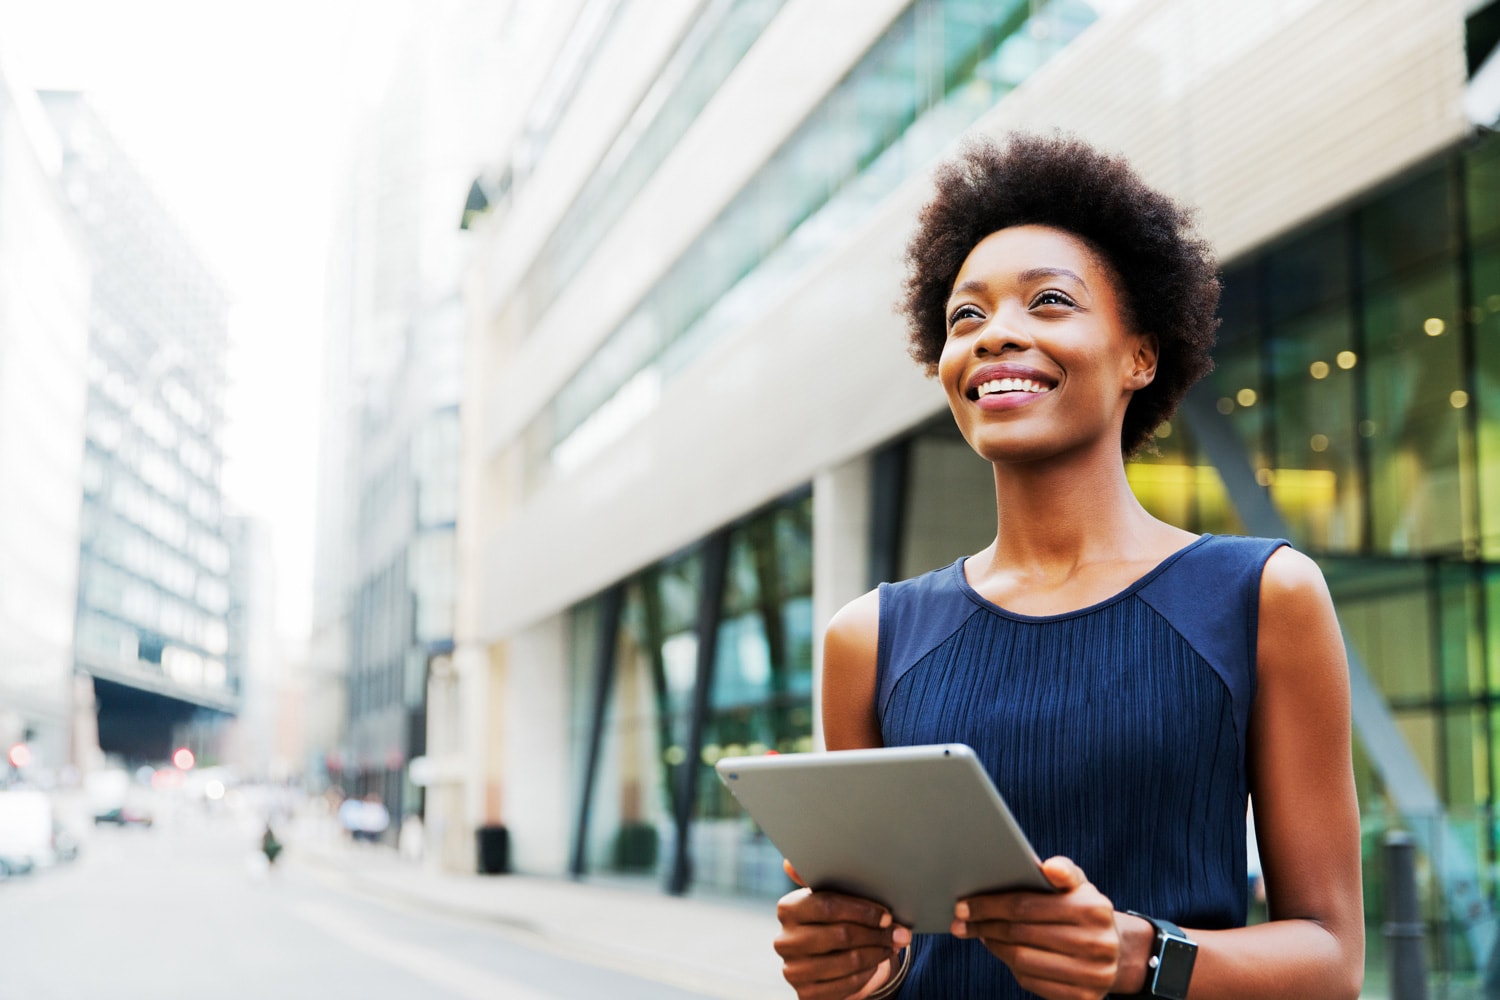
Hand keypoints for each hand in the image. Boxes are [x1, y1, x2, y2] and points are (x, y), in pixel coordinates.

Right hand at [776, 859, 911, 998]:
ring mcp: (793, 969)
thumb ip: (826, 878)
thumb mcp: (833, 898)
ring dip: (877, 953)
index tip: (887, 915)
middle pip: (840, 934)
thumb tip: (792, 862)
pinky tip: (876, 963)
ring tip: (892, 946)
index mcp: (788, 908)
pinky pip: (846, 984)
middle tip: (900, 933)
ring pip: (847, 961)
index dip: (861, 911)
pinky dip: (867, 974)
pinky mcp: (806, 993)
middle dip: (876, 934)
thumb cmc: (835, 920)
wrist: (828, 961)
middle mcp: (784, 940)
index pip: (827, 905)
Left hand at [952, 856, 1120, 999]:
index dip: (989, 905)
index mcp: (1093, 909)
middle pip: (1020, 934)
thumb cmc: (1083, 910)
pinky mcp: (1084, 999)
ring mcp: (1093, 975)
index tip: (962, 905)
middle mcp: (1098, 944)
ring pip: (1022, 960)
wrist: (1115, 951)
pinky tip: (1002, 953)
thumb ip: (1064, 872)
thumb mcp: (1079, 886)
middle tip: (961, 921)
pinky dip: (1011, 967)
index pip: (1025, 906)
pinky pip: (1033, 982)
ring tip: (980, 935)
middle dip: (984, 926)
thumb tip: (1050, 867)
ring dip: (994, 946)